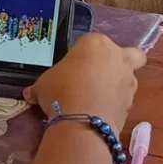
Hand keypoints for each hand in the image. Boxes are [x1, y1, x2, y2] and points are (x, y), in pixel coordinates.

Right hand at [25, 33, 145, 132]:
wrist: (82, 121)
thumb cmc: (61, 90)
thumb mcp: (43, 84)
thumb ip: (40, 86)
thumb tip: (30, 94)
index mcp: (95, 43)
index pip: (90, 42)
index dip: (81, 55)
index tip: (71, 68)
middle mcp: (117, 57)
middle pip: (130, 53)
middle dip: (121, 61)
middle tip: (102, 74)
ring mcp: (128, 80)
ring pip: (129, 77)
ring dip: (117, 84)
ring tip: (96, 98)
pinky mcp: (132, 102)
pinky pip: (124, 99)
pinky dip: (114, 104)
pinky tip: (98, 112)